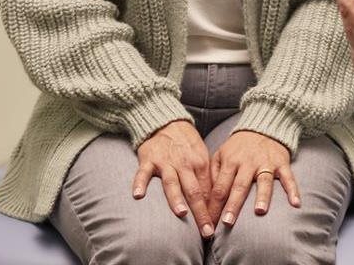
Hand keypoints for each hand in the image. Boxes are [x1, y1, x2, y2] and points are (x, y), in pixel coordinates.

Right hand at [134, 120, 214, 237]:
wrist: (165, 121)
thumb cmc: (185, 144)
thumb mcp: (201, 156)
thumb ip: (205, 179)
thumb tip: (212, 204)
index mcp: (200, 163)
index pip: (209, 192)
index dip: (212, 211)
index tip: (215, 230)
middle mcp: (184, 164)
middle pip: (194, 191)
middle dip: (201, 213)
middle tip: (206, 232)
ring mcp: (166, 162)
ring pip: (172, 182)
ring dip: (176, 198)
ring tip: (181, 213)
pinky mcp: (148, 159)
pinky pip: (143, 173)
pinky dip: (140, 183)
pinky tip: (138, 195)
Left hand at [208, 130, 299, 227]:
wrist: (263, 126)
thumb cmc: (239, 146)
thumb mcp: (221, 154)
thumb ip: (213, 174)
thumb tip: (207, 198)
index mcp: (230, 161)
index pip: (220, 187)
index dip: (214, 206)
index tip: (210, 224)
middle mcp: (247, 163)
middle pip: (239, 186)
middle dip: (233, 205)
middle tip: (227, 223)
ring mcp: (266, 163)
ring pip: (264, 181)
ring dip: (262, 196)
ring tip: (259, 211)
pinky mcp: (281, 163)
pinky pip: (288, 177)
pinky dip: (293, 190)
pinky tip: (295, 203)